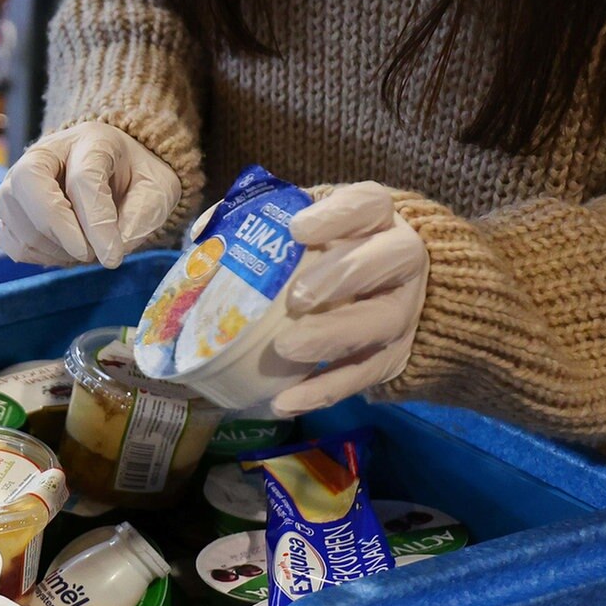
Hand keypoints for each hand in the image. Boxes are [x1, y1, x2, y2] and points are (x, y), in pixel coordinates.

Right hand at [0, 121, 180, 268]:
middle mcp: (45, 152)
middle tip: (86, 254)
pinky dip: (34, 253)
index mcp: (91, 141)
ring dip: (50, 246)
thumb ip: (143, 215)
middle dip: (56, 228)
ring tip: (84, 250)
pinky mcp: (6, 206)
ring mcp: (17, 178)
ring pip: (14, 214)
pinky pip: (5, 236)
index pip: (83, 178)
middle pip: (28, 181)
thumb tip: (112, 249)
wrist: (114, 173)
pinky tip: (62, 252)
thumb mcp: (158, 189)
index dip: (96, 222)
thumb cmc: (135, 179)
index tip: (112, 256)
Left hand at [269, 182, 428, 416]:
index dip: (338, 215)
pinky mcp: (394, 356)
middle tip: (297, 297)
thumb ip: (261, 223)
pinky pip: (363, 376)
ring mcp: (402, 310)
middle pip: (389, 260)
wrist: (391, 292)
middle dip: (341, 276)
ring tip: (286, 349)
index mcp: (378, 218)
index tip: (298, 229)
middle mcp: (402, 260)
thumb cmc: (333, 251)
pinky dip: (323, 390)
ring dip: (333, 337)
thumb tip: (203, 232)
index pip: (369, 204)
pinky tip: (284, 401)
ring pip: (380, 322)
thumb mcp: (307, 225)